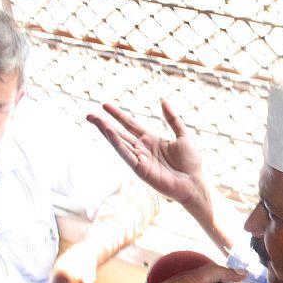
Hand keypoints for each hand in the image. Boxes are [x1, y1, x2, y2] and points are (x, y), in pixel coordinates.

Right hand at [87, 100, 204, 207]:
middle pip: (119, 133)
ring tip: (94, 120)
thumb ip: (173, 118)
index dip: (118, 115)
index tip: (105, 105)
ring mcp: (139, 159)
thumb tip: (162, 100)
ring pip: (119, 142)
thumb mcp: (183, 135)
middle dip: (104, 124)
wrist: (194, 182)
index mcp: (151, 140)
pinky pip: (126, 154)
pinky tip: (108, 133)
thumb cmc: (191, 163)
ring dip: (105, 131)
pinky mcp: (139, 169)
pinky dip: (116, 143)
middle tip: (89, 115)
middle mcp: (142, 149)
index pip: (130, 124)